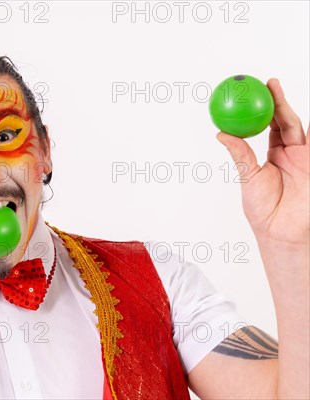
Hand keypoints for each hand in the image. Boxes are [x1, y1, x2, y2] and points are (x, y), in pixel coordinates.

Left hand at [217, 78, 308, 247]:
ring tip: (276, 90)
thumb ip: (240, 154)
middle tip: (269, 83)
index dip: (265, 107)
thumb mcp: (248, 177)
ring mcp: (306, 157)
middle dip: (279, 100)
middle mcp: (292, 152)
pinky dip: (306, 128)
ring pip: (298, 126)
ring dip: (288, 109)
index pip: (271, 125)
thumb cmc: (265, 210)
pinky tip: (300, 115)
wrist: (283, 231)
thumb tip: (221, 133)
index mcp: (275, 155)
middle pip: (286, 120)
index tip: (254, 91)